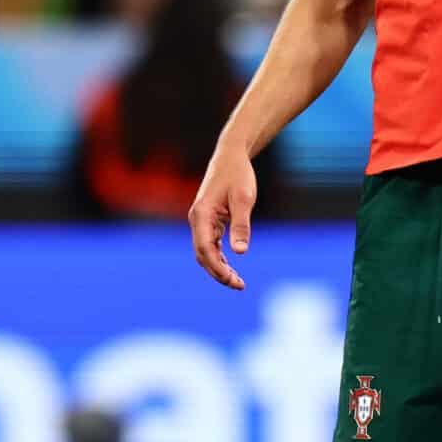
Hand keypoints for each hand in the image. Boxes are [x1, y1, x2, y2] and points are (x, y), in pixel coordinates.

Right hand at [188, 145, 256, 290]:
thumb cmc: (238, 175)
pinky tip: (231, 267)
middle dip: (218, 272)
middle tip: (239, 285)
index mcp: (202, 214)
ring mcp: (201, 221)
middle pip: (202, 254)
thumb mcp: (243, 199)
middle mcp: (197, 219)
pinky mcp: (208, 221)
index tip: (233, 280)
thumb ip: (241, 225)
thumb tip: (240, 252)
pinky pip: (210, 245)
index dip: (217, 267)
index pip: (204, 248)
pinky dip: (219, 258)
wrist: (231, 157)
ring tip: (238, 282)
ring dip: (219, 267)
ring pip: (205, 252)